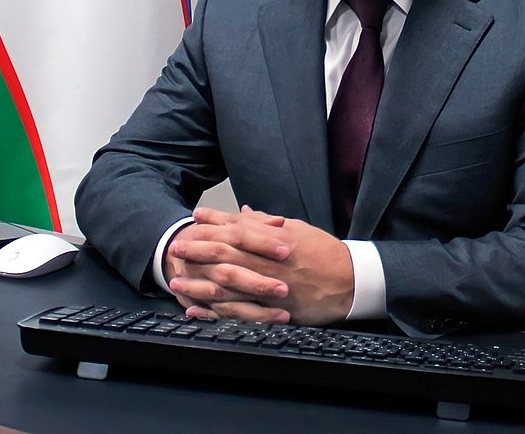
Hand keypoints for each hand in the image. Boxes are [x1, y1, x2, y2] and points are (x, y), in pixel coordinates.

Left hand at [167, 206, 354, 324]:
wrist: (349, 279)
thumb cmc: (323, 251)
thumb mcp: (296, 229)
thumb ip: (266, 223)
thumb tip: (243, 211)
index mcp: (273, 238)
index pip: (237, 228)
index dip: (213, 224)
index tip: (192, 220)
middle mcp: (268, 261)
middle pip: (226, 254)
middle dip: (198, 250)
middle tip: (175, 248)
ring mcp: (269, 286)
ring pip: (227, 284)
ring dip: (199, 282)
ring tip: (175, 281)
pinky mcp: (272, 309)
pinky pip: (238, 311)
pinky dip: (215, 311)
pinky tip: (197, 310)